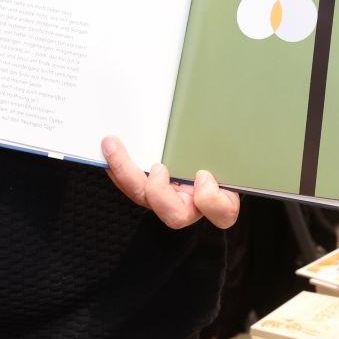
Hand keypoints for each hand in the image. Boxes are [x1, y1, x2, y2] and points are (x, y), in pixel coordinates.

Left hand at [100, 136, 239, 229]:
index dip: (212, 200)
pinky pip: (129, 185)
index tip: (203, 175)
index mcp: (220, 196)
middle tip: (158, 168)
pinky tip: (109, 146)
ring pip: (144, 198)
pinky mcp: (148, 186)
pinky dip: (117, 167)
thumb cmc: (221, 147)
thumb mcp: (228, 146)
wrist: (206, 144)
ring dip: (126, 173)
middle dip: (160, 193)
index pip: (223, 211)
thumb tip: (220, 123)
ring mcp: (167, 197)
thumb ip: (229, 142)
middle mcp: (191, 203)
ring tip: (113, 146)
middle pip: (175, 215)